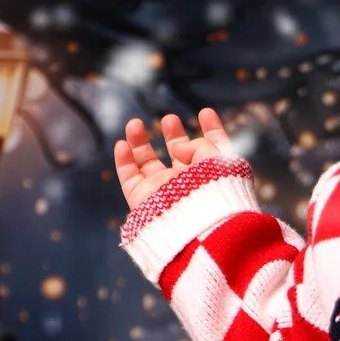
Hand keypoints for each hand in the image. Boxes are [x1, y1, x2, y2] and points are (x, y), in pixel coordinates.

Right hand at [113, 106, 234, 210]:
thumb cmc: (216, 194)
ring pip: (148, 164)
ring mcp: (165, 192)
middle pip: (179, 155)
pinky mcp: (144, 202)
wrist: (197, 228)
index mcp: (213, 176)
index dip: (210, 130)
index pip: (212, 150)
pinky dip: (123, 161)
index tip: (205, 112)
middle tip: (169, 119)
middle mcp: (189, 184)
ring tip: (135, 123)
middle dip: (174, 135)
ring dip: (140, 142)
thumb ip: (200, 145)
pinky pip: (129, 179)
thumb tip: (179, 147)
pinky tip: (122, 144)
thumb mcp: (218, 160)